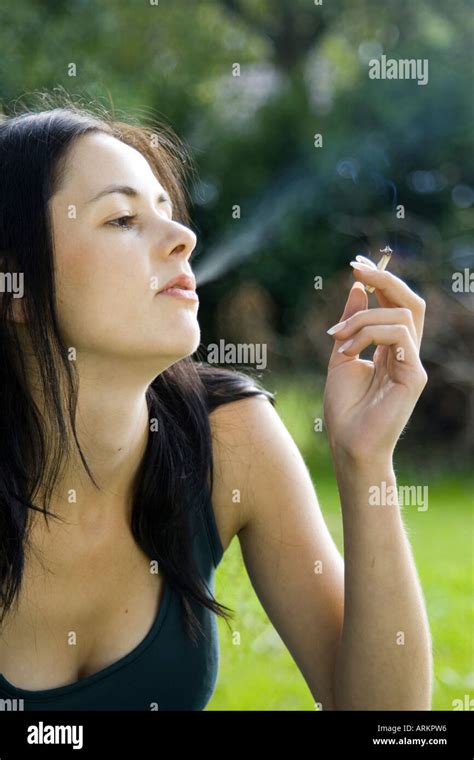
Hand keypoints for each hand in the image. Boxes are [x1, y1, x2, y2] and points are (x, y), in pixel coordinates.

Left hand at [323, 260, 427, 462]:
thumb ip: (350, 325)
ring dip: (363, 318)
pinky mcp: (414, 375)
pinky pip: (399, 336)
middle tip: (357, 269)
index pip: (395, 304)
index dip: (380, 281)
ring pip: (401, 316)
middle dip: (385, 279)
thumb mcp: (341, 356)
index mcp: (391, 348)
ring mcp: (413, 363)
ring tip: (337, 338)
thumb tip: (356, 287)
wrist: (348, 444)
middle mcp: (406, 352)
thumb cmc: (344, 408)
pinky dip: (368, 335)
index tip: (356, 264)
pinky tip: (347, 352)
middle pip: (410, 302)